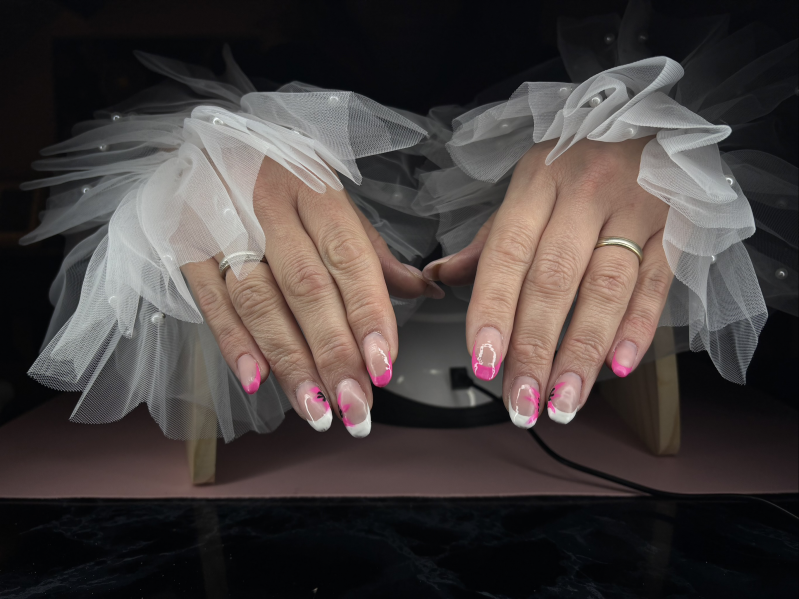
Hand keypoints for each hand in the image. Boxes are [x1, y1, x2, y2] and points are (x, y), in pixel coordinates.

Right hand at [181, 157, 442, 436]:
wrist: (210, 143)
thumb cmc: (285, 183)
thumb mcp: (334, 204)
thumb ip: (374, 255)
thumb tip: (427, 291)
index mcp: (316, 191)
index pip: (348, 257)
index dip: (368, 314)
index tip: (383, 365)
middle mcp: (270, 206)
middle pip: (306, 287)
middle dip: (333, 353)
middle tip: (355, 404)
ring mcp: (223, 225)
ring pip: (259, 302)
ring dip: (290, 362)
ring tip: (317, 408)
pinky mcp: (187, 246)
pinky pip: (209, 300)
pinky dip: (234, 343)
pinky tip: (258, 381)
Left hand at [424, 138, 671, 425]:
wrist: (652, 118)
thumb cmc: (579, 161)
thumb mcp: (528, 185)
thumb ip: (490, 239)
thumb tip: (441, 279)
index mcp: (537, 181)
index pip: (507, 254)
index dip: (492, 312)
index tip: (483, 364)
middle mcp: (584, 192)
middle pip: (553, 281)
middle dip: (534, 349)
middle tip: (521, 401)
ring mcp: (634, 208)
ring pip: (605, 289)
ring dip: (582, 352)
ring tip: (562, 401)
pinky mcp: (675, 225)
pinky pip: (656, 283)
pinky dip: (638, 328)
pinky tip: (617, 366)